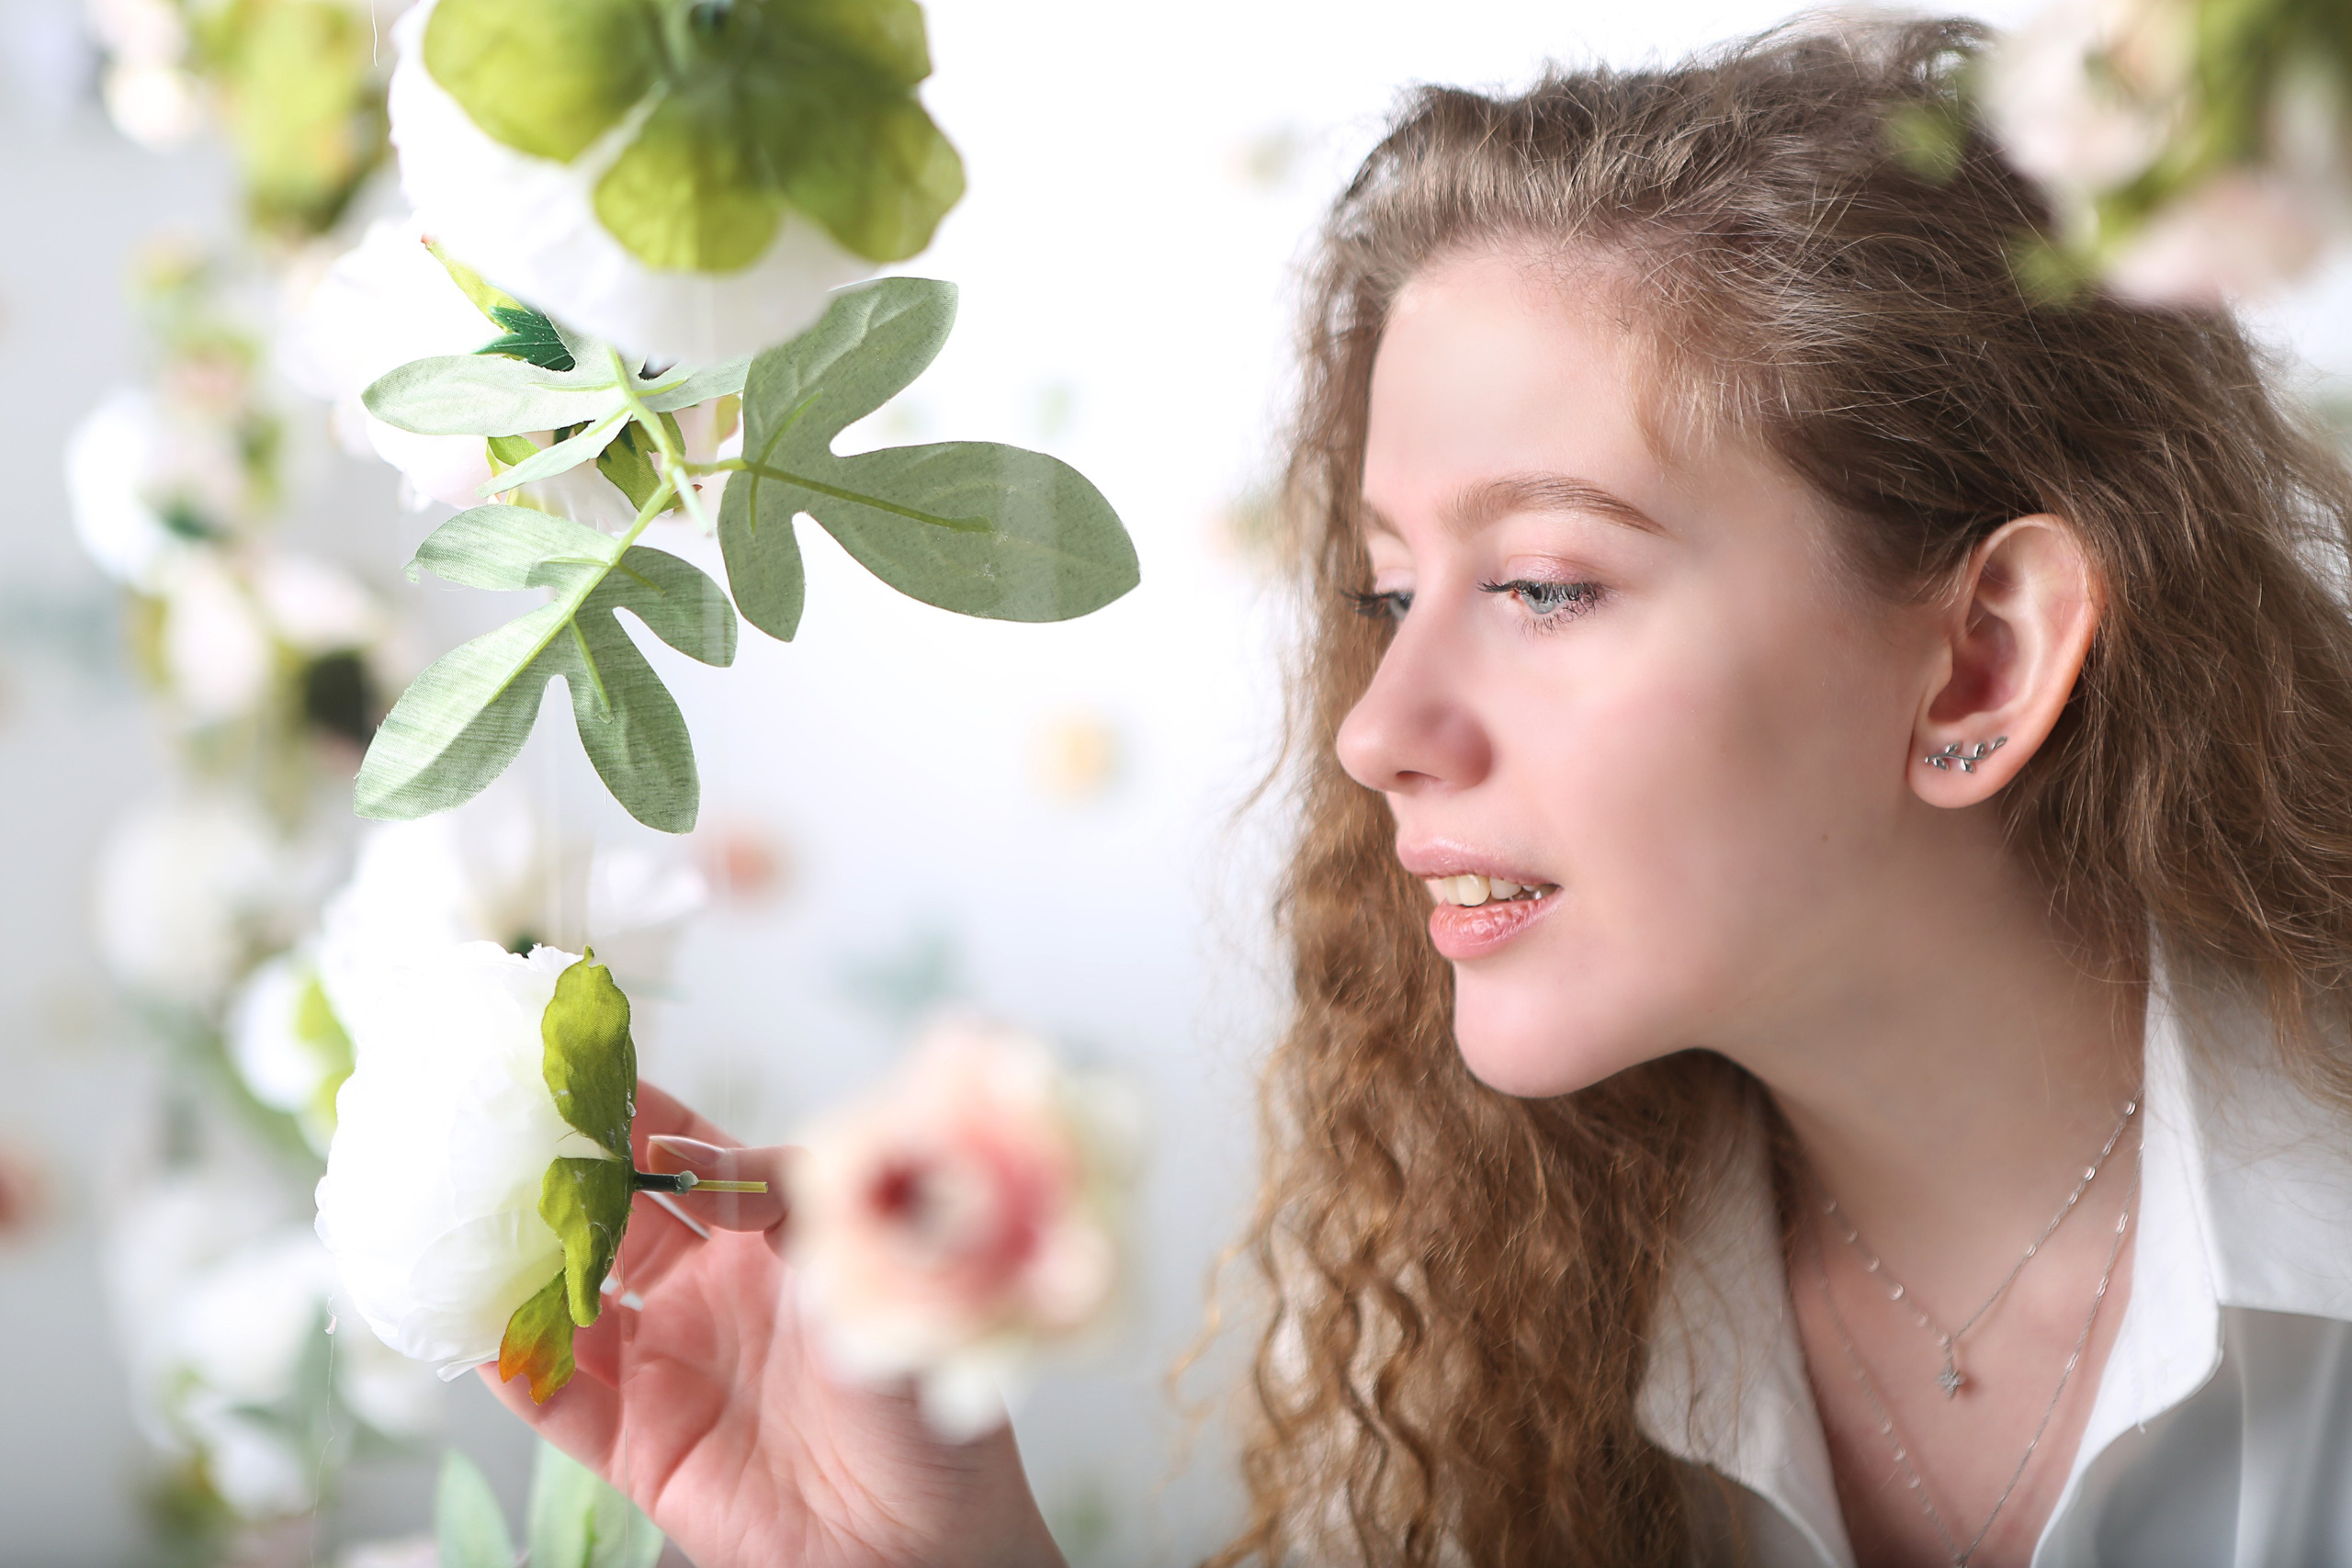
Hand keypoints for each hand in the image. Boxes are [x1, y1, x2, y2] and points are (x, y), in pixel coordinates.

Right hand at [485, 1082, 1067, 1567]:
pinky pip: (561, 1403)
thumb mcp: (858, 1254)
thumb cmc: (917, 1383)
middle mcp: (707, 1293)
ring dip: (517, 1268)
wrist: (929, 1532)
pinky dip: (515, 1369)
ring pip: (569, 1305)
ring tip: (458, 1219)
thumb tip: (679, 1156)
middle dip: (553, 1178)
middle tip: (490, 1129)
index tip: (570, 1064)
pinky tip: (470, 1331)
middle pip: (609, 1221)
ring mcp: (669, 1368)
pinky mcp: (644, 1448)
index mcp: (767, 1236)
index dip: (629, 1113)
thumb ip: (775, 1191)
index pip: (682, 1154)